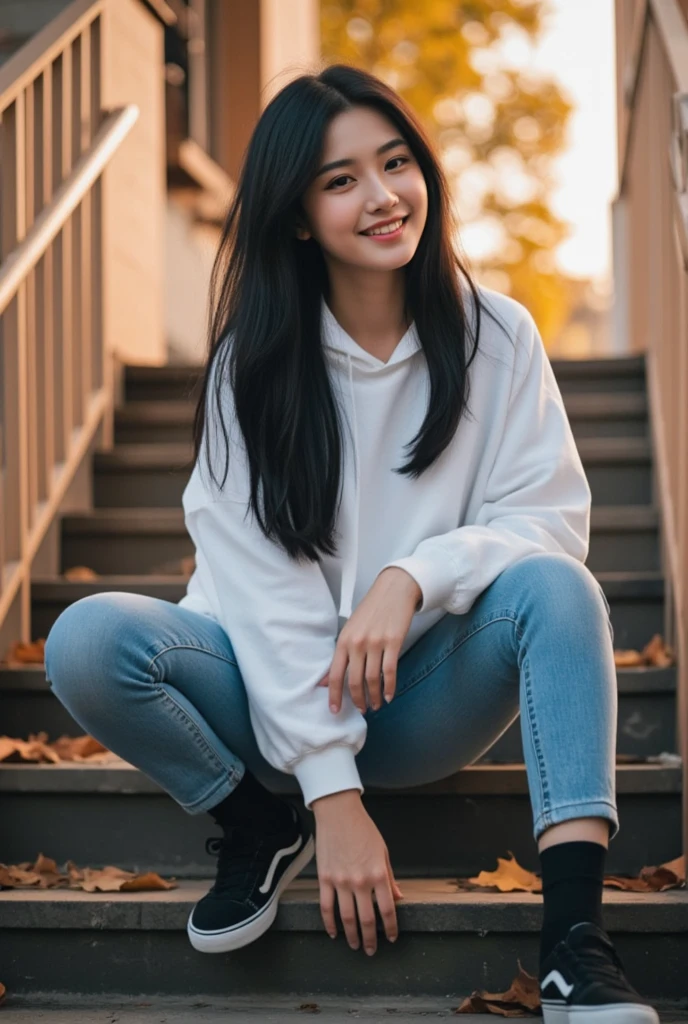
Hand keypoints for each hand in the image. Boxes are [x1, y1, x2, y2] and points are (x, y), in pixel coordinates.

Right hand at [312, 790, 403, 953]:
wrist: (339, 813)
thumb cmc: (363, 829)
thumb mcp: (383, 852)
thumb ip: (390, 878)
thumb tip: (398, 898)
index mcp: (379, 874)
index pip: (388, 909)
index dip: (392, 928)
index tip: (392, 937)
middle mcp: (361, 881)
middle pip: (368, 920)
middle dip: (371, 939)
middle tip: (371, 950)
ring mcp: (341, 881)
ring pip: (347, 918)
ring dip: (352, 935)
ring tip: (354, 945)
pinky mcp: (325, 878)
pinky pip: (326, 907)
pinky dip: (329, 923)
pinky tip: (334, 932)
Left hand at [318, 567, 420, 712]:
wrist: (393, 590)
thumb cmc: (371, 610)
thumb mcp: (350, 629)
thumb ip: (341, 655)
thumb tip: (325, 681)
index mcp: (343, 640)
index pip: (334, 674)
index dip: (334, 695)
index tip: (335, 711)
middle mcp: (357, 643)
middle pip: (354, 681)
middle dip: (358, 700)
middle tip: (362, 710)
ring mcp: (376, 642)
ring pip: (373, 679)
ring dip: (375, 697)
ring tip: (377, 705)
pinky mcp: (393, 642)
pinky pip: (390, 671)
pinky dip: (390, 687)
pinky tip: (390, 696)